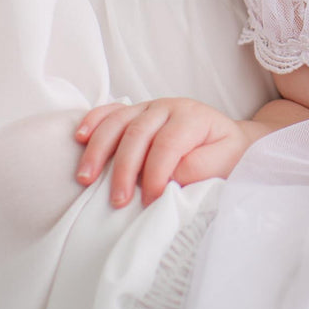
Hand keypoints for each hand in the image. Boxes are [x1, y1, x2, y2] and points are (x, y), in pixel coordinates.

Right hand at [74, 98, 265, 207]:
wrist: (228, 140)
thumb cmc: (225, 154)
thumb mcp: (226, 161)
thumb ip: (201, 166)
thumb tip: (170, 175)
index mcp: (193, 117)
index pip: (167, 144)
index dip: (155, 174)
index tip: (150, 200)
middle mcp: (169, 107)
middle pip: (138, 134)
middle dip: (124, 169)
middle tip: (118, 201)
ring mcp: (149, 107)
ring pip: (118, 122)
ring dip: (99, 150)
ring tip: (86, 178)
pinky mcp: (135, 112)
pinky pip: (110, 112)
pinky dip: (94, 122)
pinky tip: (80, 138)